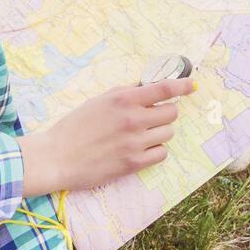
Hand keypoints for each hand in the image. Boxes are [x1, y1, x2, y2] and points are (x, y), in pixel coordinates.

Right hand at [16, 79, 195, 196]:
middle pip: (171, 113)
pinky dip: (155, 150)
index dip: (182, 86)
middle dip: (164, 112)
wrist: (57, 157)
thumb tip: (148, 88)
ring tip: (141, 135)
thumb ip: (125, 94)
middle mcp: (133, 119)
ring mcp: (135, 143)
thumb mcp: (99, 101)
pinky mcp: (134, 163)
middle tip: (151, 116)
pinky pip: (161, 154)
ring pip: (168, 133)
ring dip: (159, 132)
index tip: (192, 85)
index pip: (164, 88)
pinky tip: (141, 149)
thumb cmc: (75, 126)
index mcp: (124, 99)